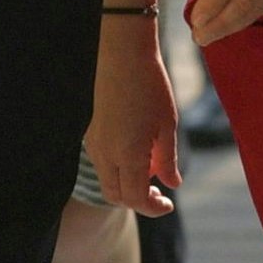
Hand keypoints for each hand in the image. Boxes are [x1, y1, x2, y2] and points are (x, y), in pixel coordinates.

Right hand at [88, 5, 182, 216]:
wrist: (122, 53)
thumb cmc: (150, 86)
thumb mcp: (167, 124)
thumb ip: (168, 159)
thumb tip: (172, 184)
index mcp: (126, 155)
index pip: (135, 199)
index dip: (153, 208)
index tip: (168, 203)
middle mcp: (104, 154)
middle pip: (115, 196)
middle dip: (138, 201)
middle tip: (160, 193)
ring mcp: (93, 143)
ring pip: (107, 179)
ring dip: (127, 184)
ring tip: (151, 168)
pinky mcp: (89, 132)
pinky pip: (101, 162)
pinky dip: (118, 168)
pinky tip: (136, 150)